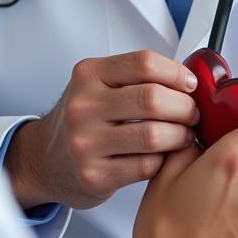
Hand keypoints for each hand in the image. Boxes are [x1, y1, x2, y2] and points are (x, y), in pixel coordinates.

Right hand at [4, 50, 199, 209]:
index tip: (189, 84)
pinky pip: (147, 166)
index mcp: (89, 75)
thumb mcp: (98, 85)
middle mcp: (84, 105)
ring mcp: (86, 141)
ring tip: (182, 136)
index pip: (144, 63)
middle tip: (191, 114)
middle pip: (153, 98)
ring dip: (180, 136)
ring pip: (153, 135)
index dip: (177, 73)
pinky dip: (164, 161)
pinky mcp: (94, 175)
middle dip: (185, 107)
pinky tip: (163, 157)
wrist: (46, 159)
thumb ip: (135, 77)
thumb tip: (187, 79)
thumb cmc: (83, 120)